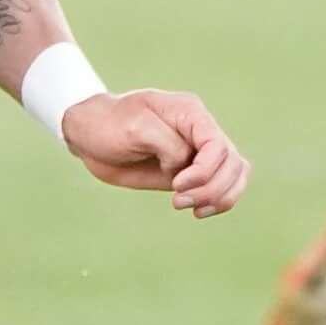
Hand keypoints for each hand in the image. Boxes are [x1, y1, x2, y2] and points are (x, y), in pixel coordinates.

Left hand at [59, 87, 248, 217]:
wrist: (89, 136)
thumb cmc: (108, 125)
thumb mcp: (134, 127)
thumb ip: (167, 144)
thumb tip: (185, 165)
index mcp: (190, 113)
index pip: (218, 145)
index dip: (205, 170)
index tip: (176, 185)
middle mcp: (200, 131)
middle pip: (232, 163)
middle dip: (211, 188)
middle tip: (178, 201)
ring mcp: (198, 152)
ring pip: (236, 174)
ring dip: (219, 197)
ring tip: (189, 208)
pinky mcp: (190, 172)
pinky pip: (223, 185)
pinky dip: (219, 201)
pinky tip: (198, 211)